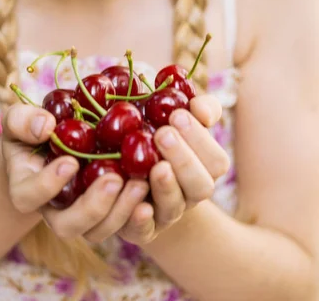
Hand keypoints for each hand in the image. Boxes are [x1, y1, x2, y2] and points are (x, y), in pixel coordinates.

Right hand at [1, 103, 147, 238]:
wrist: (56, 142)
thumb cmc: (32, 130)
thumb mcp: (20, 120)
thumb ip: (23, 121)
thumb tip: (45, 127)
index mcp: (26, 189)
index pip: (30, 196)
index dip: (49, 184)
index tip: (71, 161)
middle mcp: (54, 210)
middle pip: (68, 226)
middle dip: (93, 207)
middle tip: (114, 179)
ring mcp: (83, 216)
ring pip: (99, 230)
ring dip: (121, 211)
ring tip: (141, 183)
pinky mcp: (108, 213)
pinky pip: (123, 225)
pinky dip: (139, 212)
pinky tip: (153, 186)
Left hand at [116, 95, 228, 245]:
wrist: (126, 171)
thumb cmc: (158, 134)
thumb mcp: (179, 117)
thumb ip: (198, 108)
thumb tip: (200, 108)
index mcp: (203, 169)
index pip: (215, 161)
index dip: (200, 139)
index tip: (177, 115)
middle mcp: (188, 195)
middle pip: (200, 187)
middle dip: (184, 159)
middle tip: (162, 133)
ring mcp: (165, 214)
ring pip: (174, 208)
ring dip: (166, 187)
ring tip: (156, 166)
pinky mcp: (139, 230)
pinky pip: (143, 232)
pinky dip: (142, 221)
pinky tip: (139, 206)